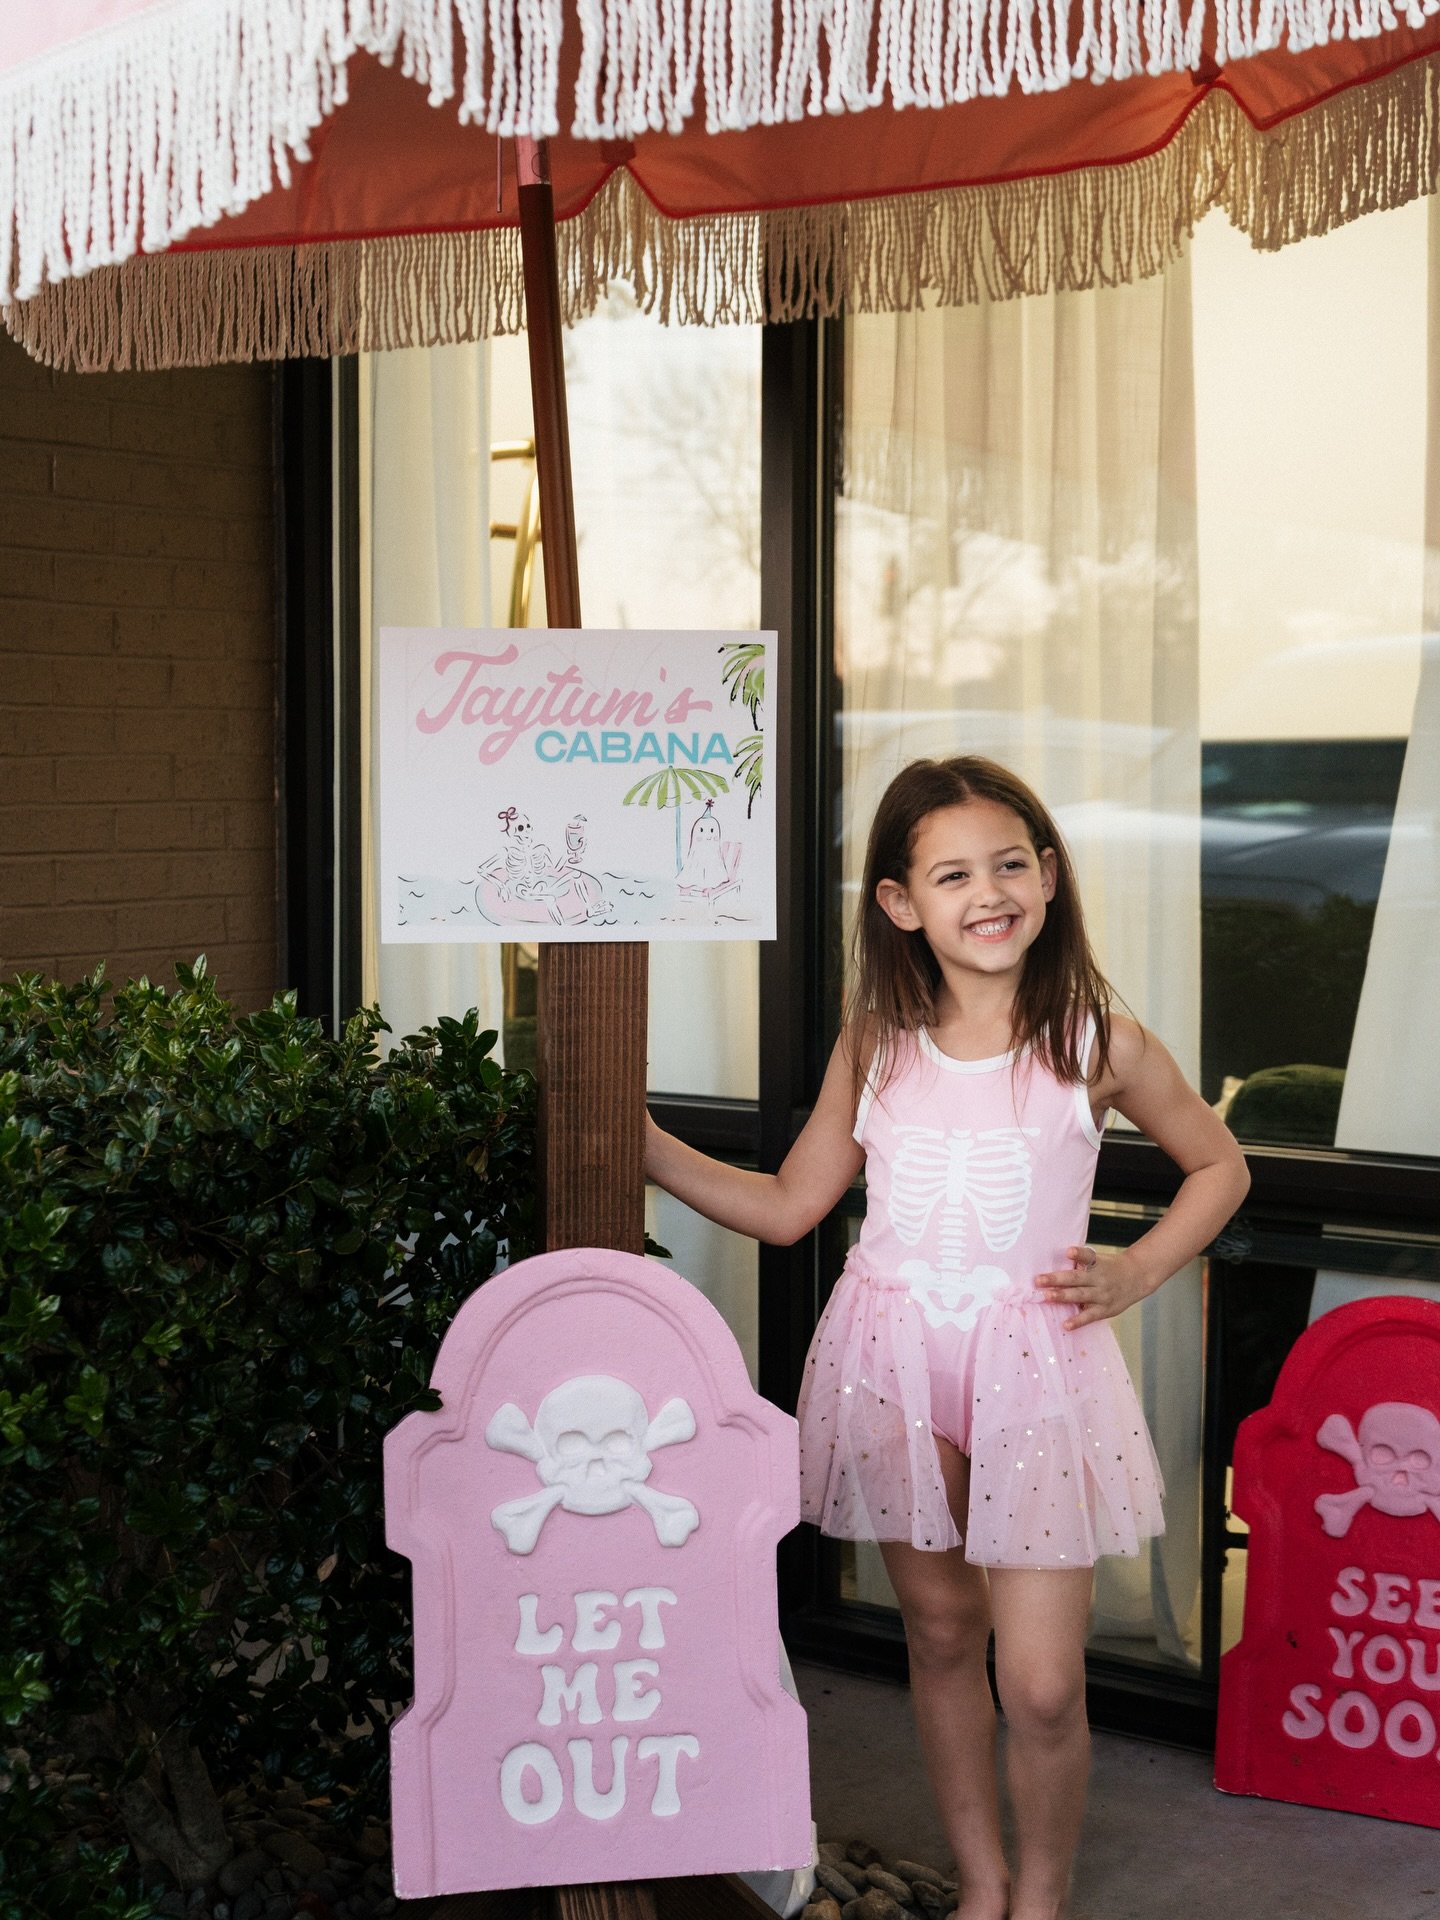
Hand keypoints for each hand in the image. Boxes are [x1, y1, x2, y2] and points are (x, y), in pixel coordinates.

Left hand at [1033, 1245, 1156, 1329]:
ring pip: (1080, 1296)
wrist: (1137, 1277)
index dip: (1079, 1254)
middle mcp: (1099, 1278)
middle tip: (1038, 1280)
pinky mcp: (1105, 1309)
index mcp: (1097, 1263)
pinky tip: (1066, 1324)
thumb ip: (1081, 1264)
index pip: (1088, 1257)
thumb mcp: (1100, 1261)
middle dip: (1056, 1279)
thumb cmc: (1110, 1268)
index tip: (1068, 1252)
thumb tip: (1053, 1263)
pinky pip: (1089, 1316)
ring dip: (1062, 1296)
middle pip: (1076, 1278)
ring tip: (1046, 1297)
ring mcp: (1102, 1295)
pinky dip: (1077, 1321)